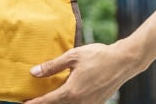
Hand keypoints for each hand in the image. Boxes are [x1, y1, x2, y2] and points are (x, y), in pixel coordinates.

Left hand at [24, 42, 139, 103]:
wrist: (124, 61)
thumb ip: (52, 66)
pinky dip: (69, 102)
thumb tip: (33, 73)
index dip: (34, 103)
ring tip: (47, 97)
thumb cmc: (98, 56)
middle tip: (32, 101)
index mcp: (72, 91)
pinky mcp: (97, 102)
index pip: (48, 101)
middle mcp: (81, 101)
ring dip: (57, 103)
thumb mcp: (72, 57)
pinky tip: (65, 95)